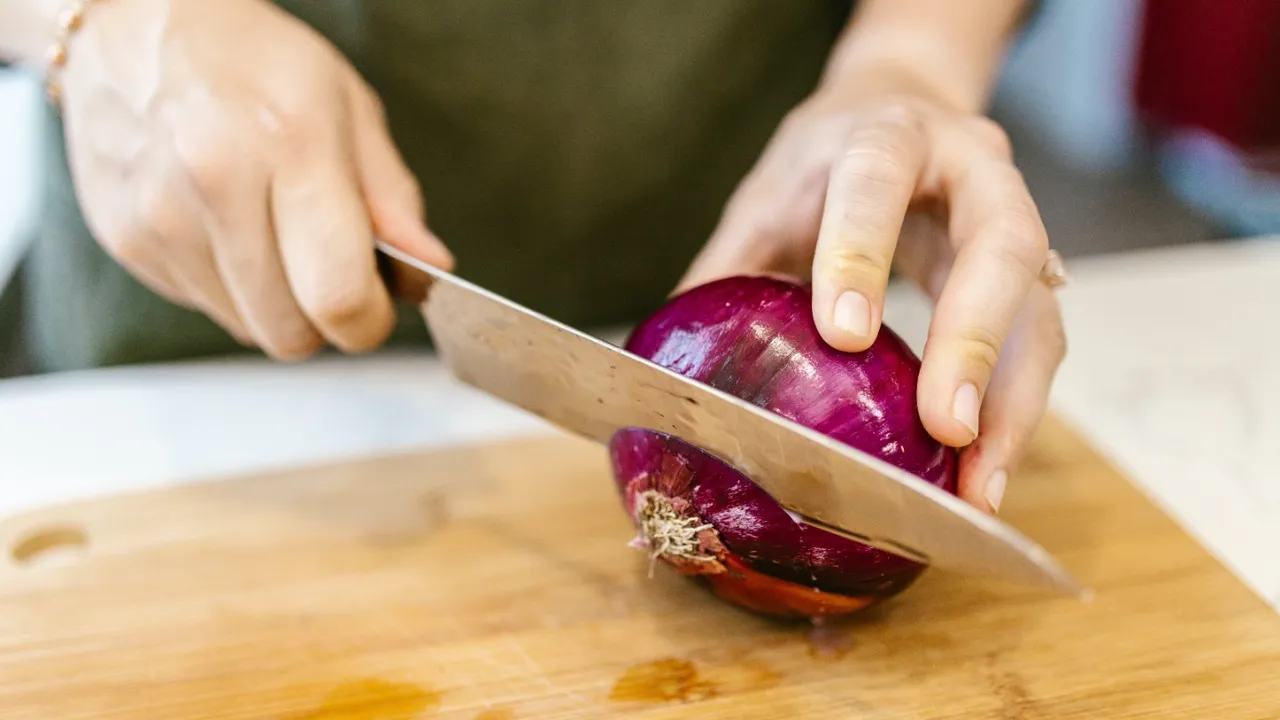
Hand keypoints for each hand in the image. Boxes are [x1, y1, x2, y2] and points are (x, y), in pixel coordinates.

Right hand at [58, 0, 452, 358]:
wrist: (138, 23)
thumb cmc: (255, 61)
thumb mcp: (349, 108)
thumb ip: (393, 199)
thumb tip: (428, 268)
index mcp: (289, 146)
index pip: (337, 296)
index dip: (369, 320)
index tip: (376, 301)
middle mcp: (214, 184)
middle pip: (290, 334)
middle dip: (323, 318)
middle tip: (327, 267)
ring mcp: (159, 216)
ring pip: (247, 328)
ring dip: (274, 302)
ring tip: (271, 231)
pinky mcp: (123, 239)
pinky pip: (202, 306)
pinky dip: (227, 285)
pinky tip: (225, 225)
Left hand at [679, 69, 1065, 513]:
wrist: (903, 107)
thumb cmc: (825, 162)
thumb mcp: (767, 197)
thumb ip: (727, 267)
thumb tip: (665, 368)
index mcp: (885, 135)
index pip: (875, 180)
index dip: (860, 255)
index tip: (843, 336)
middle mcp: (971, 167)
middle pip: (1000, 244)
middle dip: (973, 339)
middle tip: (947, 428)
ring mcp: (1015, 217)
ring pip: (1039, 308)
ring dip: (1014, 402)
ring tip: (981, 487)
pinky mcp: (1033, 275)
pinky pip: (1039, 344)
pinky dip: (1016, 412)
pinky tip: (984, 474)